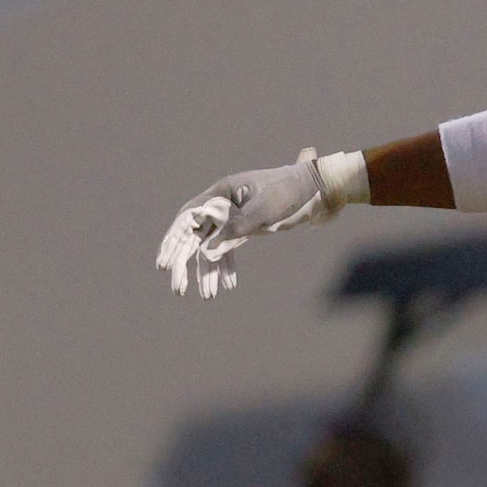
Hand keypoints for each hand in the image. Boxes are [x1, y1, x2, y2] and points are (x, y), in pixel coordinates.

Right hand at [156, 148, 356, 297]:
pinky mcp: (247, 228)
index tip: (165, 264)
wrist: (321, 189)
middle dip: (185, 263)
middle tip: (178, 288)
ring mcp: (234, 217)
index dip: (172, 241)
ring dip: (208, 271)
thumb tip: (207, 253)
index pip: (187, 219)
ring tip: (207, 296)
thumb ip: (236, 229)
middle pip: (195, 236)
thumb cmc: (292, 192)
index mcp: (221, 193)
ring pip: (213, 246)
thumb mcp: (265, 211)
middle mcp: (223, 204)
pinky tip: (228, 286)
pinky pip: (230, 249)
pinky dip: (228, 267)